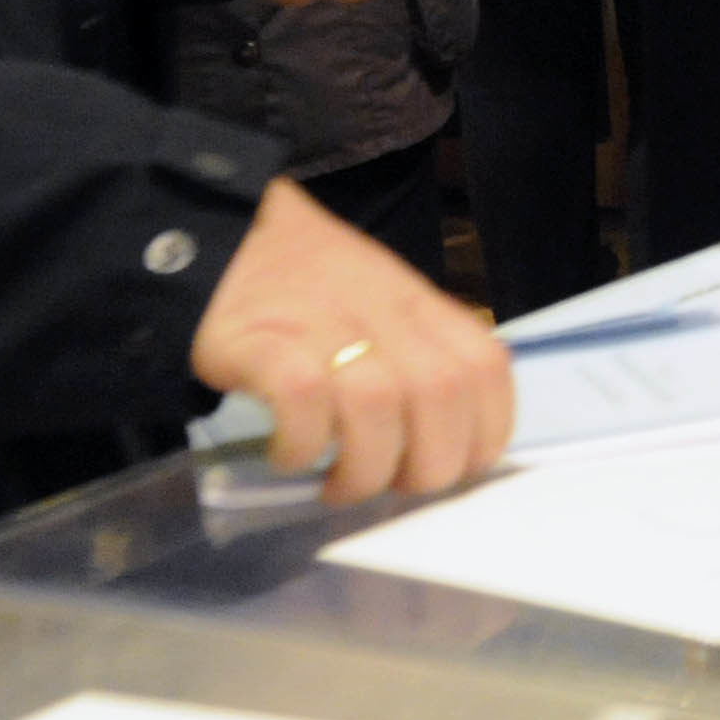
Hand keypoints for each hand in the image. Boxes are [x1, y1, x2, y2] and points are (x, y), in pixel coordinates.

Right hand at [190, 178, 516, 502]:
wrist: (232, 234)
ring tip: (337, 484)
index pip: (488, 370)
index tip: (452, 468)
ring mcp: (325, 324)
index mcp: (425, 307)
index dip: (485, 433)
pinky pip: (300, 401)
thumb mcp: (389, 306)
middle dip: (426, 466)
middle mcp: (385, 312)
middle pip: (441, 396)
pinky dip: (301, 445)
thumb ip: (425, 358)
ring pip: (378, 404)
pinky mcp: (263, 341)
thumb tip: (445, 445)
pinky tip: (287, 454)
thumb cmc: (316, 285)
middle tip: (388, 484)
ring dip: (365, 468)